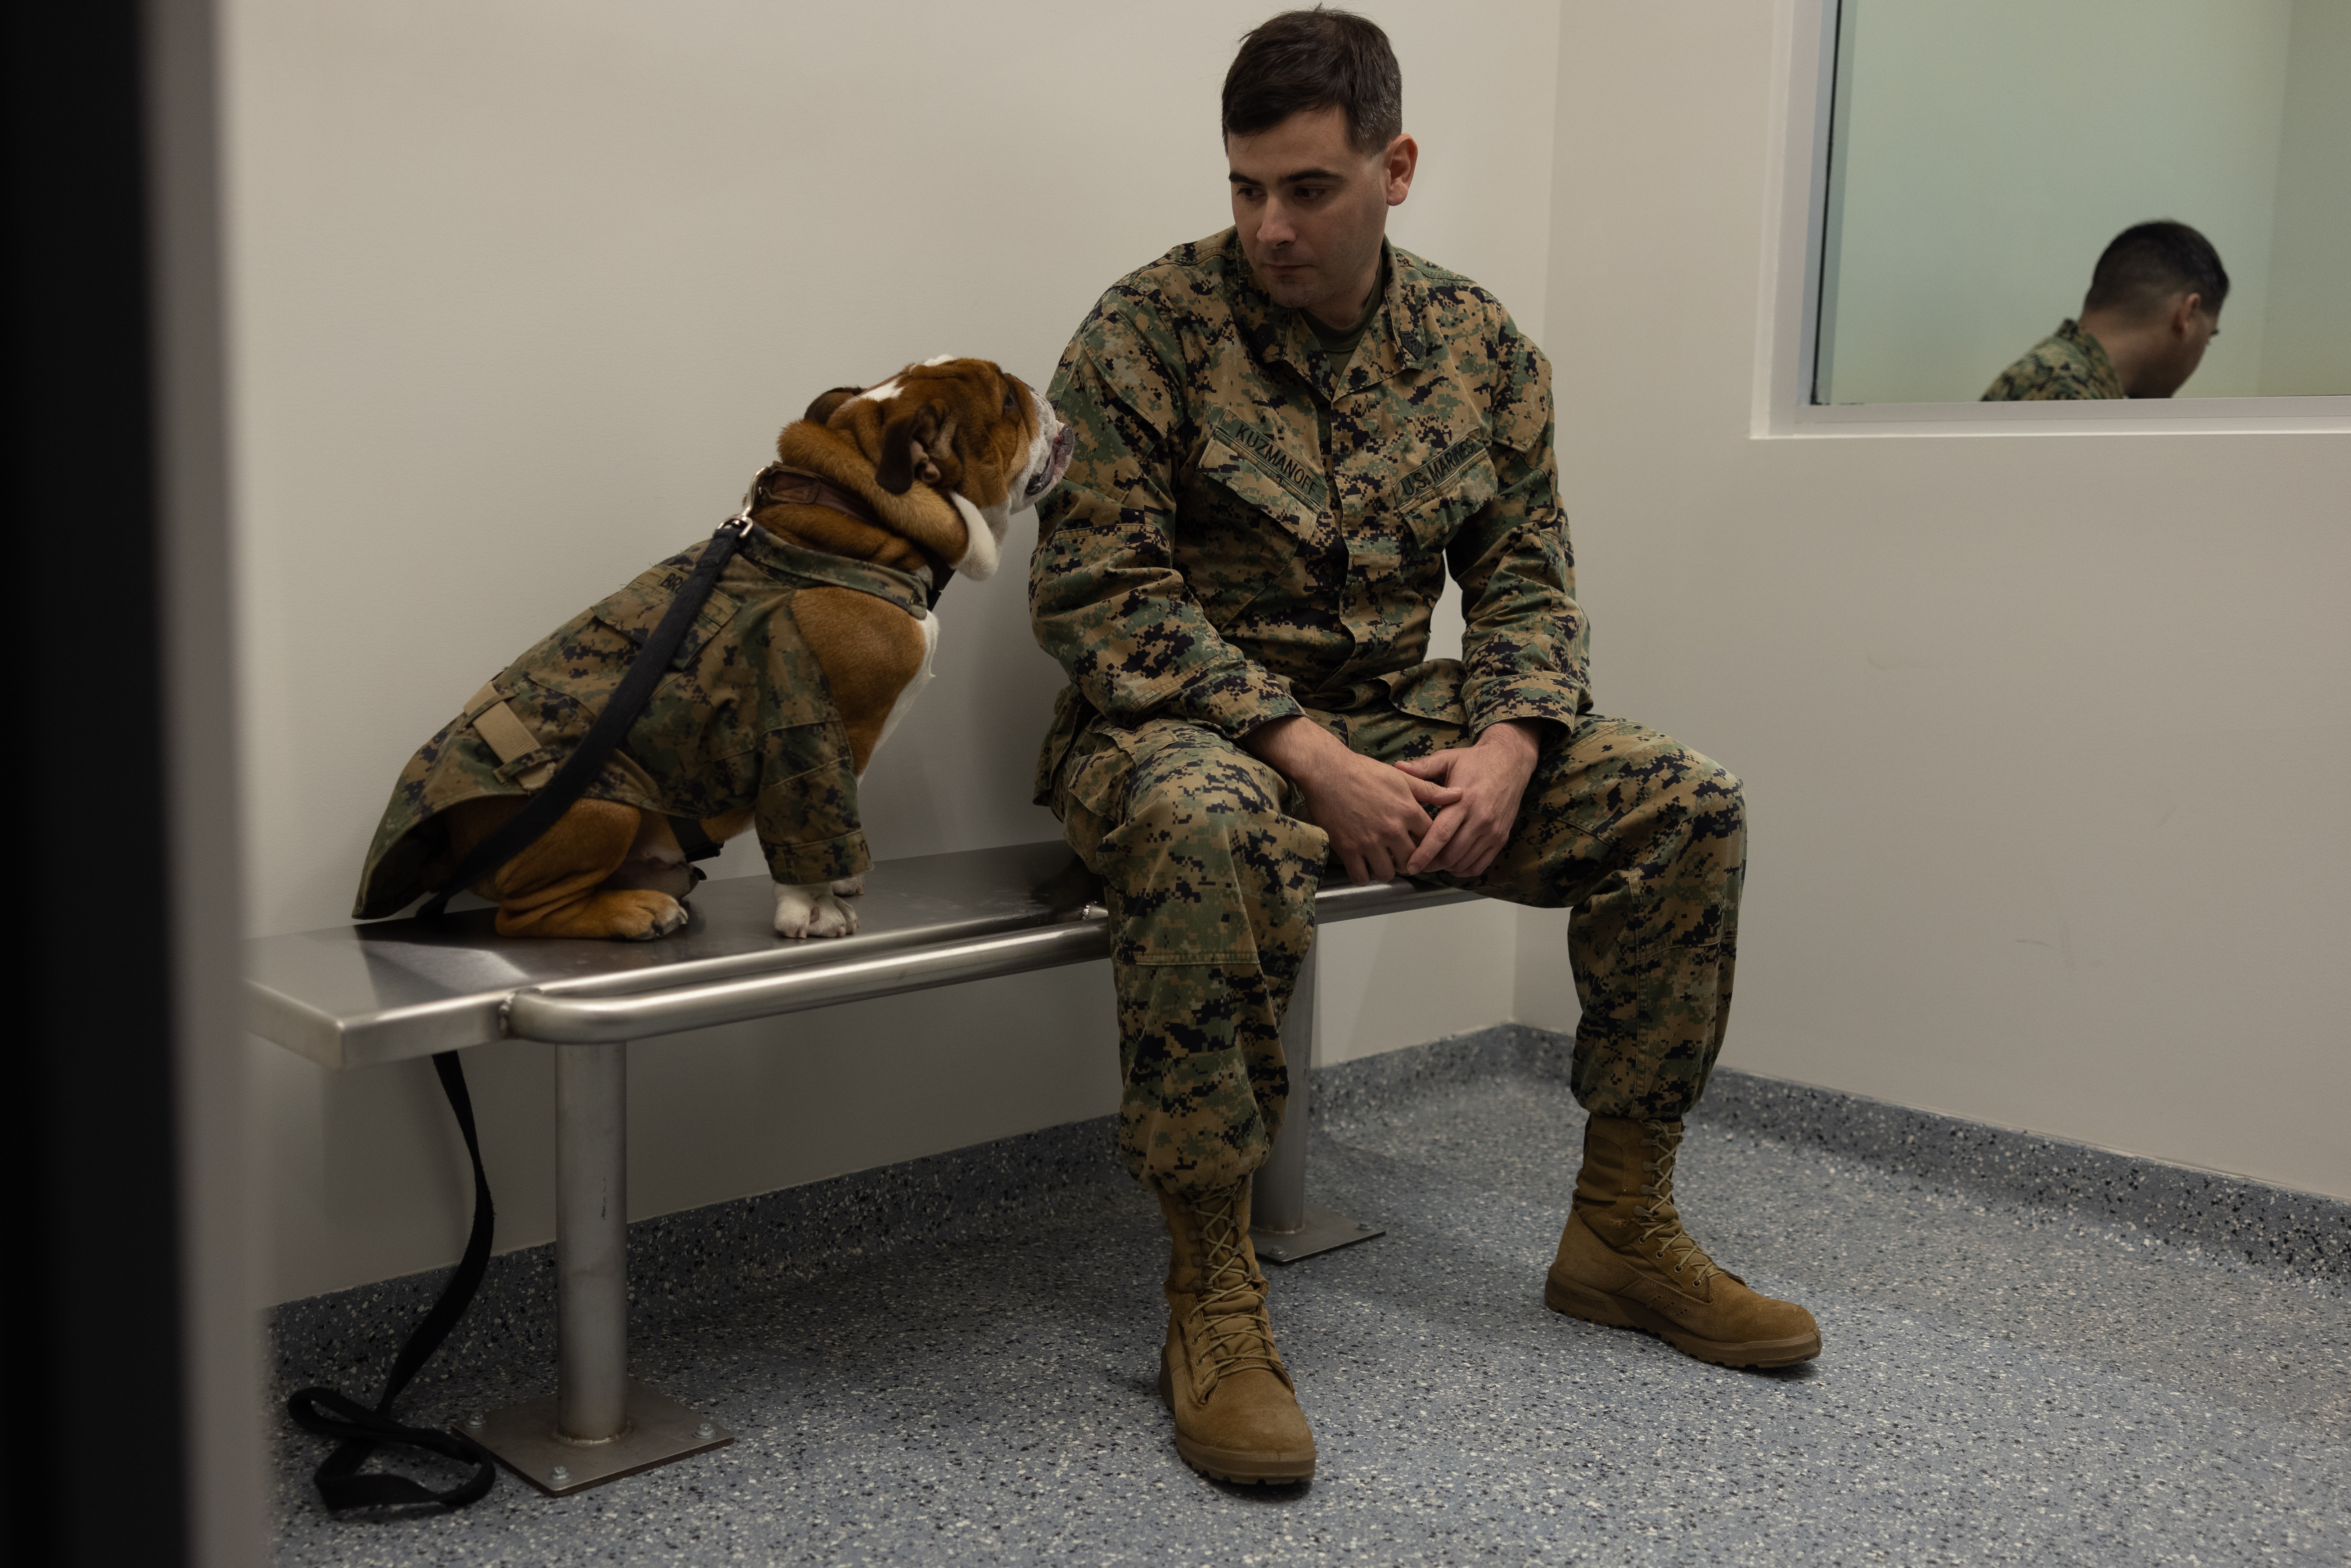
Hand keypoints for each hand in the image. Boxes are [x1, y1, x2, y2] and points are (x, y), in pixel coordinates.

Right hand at [1242, 716, 1460, 885]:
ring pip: (1387, 873)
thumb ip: (1431, 791)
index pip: (1431, 840)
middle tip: (1403, 857)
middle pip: (1411, 861)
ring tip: (1383, 861)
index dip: (1430, 846)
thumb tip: (1460, 795)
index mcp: (1408, 811)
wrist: (1327, 770)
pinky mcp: (1348, 849)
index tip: (1424, 846)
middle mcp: (1392, 829)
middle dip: (1409, 861)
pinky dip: (1364, 876)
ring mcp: (1369, 841)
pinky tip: (1364, 867)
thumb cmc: (1364, 771)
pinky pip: (1361, 877)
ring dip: (1387, 870)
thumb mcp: (1402, 778)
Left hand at [1392, 721, 1543, 877]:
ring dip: (1445, 868)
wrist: (1511, 762)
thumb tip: (1397, 768)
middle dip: (1430, 864)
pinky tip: (1451, 863)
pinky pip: (1480, 865)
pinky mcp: (1501, 838)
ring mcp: (1493, 831)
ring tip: (1431, 863)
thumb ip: (1423, 767)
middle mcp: (1481, 819)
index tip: (1410, 865)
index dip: (1423, 854)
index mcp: (1464, 801)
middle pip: (1451, 854)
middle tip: (1416, 865)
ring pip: (1464, 863)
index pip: (1440, 835)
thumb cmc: (1476, 761)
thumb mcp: (1448, 759)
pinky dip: (1463, 870)